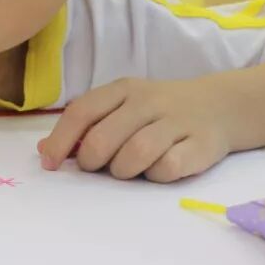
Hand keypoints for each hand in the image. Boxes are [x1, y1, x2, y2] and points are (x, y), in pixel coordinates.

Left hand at [37, 77, 233, 182]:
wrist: (220, 105)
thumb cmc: (159, 112)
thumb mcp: (122, 108)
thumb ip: (85, 128)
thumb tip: (44, 150)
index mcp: (123, 89)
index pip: (83, 111)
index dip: (60, 140)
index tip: (49, 164)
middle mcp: (148, 101)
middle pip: (104, 137)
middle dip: (92, 161)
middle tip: (99, 168)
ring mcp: (176, 121)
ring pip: (136, 153)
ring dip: (124, 170)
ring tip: (128, 170)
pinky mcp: (201, 144)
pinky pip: (169, 167)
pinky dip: (157, 175)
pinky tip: (158, 170)